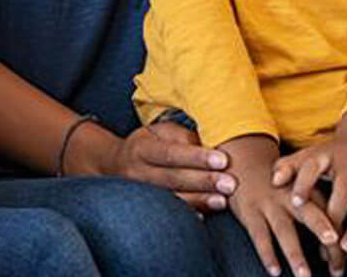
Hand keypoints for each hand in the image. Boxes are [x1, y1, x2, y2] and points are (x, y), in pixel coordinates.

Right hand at [95, 120, 234, 211]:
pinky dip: (189, 214)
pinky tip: (206, 215)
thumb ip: (182, 137)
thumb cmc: (149, 144)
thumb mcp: (159, 132)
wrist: (117, 165)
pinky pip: (170, 214)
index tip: (222, 160)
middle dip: (203, 181)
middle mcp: (137, 172)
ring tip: (223, 200)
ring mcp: (141, 194)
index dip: (196, 157)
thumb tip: (207, 147)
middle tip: (230, 183)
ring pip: (172, 199)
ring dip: (200, 200)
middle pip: (173, 178)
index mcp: (141, 148)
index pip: (170, 153)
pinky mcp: (148, 208)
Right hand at [224, 134, 332, 276]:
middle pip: (310, 215)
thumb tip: (343, 245)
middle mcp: (290, 197)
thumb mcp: (302, 189)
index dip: (340, 238)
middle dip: (323, 232)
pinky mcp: (250, 212)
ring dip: (295, 254)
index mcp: (308, 191)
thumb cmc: (281, 186)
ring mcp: (269, 205)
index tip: (345, 261)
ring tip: (304, 275)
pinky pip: (260, 236)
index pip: (330, 214)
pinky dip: (267, 254)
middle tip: (335, 253)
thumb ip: (321, 211)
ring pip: (284, 231)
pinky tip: (275, 271)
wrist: (244, 164)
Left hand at [273, 112, 346, 254]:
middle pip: (344, 190)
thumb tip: (274, 181)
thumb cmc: (328, 158)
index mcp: (326, 153)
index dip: (303, 183)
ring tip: (346, 247)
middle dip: (336, 216)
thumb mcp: (307, 157)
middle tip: (328, 240)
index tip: (295, 202)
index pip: (312, 166)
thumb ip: (288, 168)